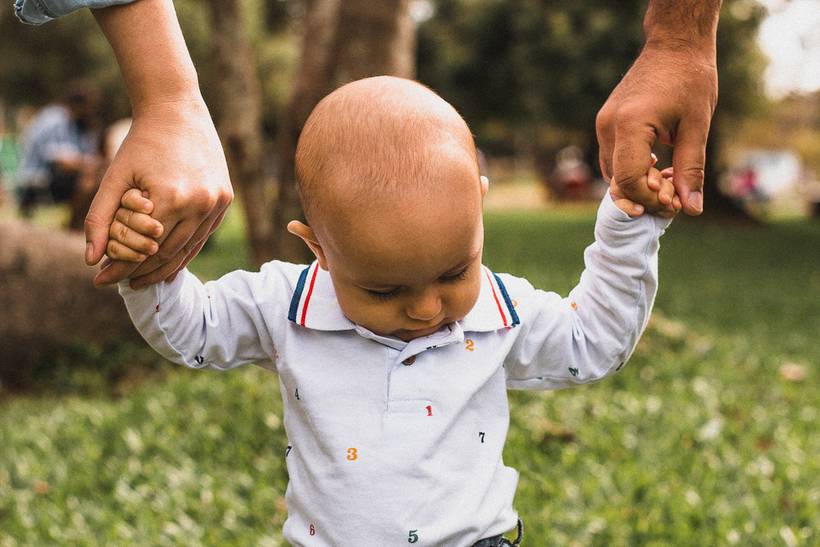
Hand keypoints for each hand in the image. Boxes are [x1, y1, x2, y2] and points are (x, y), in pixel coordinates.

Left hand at [85, 99, 232, 287]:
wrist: (177, 110)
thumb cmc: (141, 143)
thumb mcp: (114, 178)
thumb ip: (99, 219)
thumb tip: (91, 260)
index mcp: (171, 197)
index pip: (143, 248)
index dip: (120, 268)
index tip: (100, 280)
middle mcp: (199, 203)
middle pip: (166, 253)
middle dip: (141, 272)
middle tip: (120, 284)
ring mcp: (216, 203)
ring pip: (188, 249)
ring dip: (164, 267)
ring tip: (141, 278)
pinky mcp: (225, 200)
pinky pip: (203, 235)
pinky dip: (185, 251)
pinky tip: (167, 260)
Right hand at [596, 44, 717, 215]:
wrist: (674, 45)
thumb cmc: (690, 79)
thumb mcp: (697, 126)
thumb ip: (691, 168)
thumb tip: (691, 208)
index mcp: (630, 125)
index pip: (628, 180)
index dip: (649, 199)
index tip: (674, 204)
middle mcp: (608, 126)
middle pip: (616, 181)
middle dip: (644, 197)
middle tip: (674, 199)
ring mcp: (602, 124)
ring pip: (611, 173)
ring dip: (637, 186)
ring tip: (667, 183)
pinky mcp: (605, 123)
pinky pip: (612, 159)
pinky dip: (630, 171)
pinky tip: (655, 167)